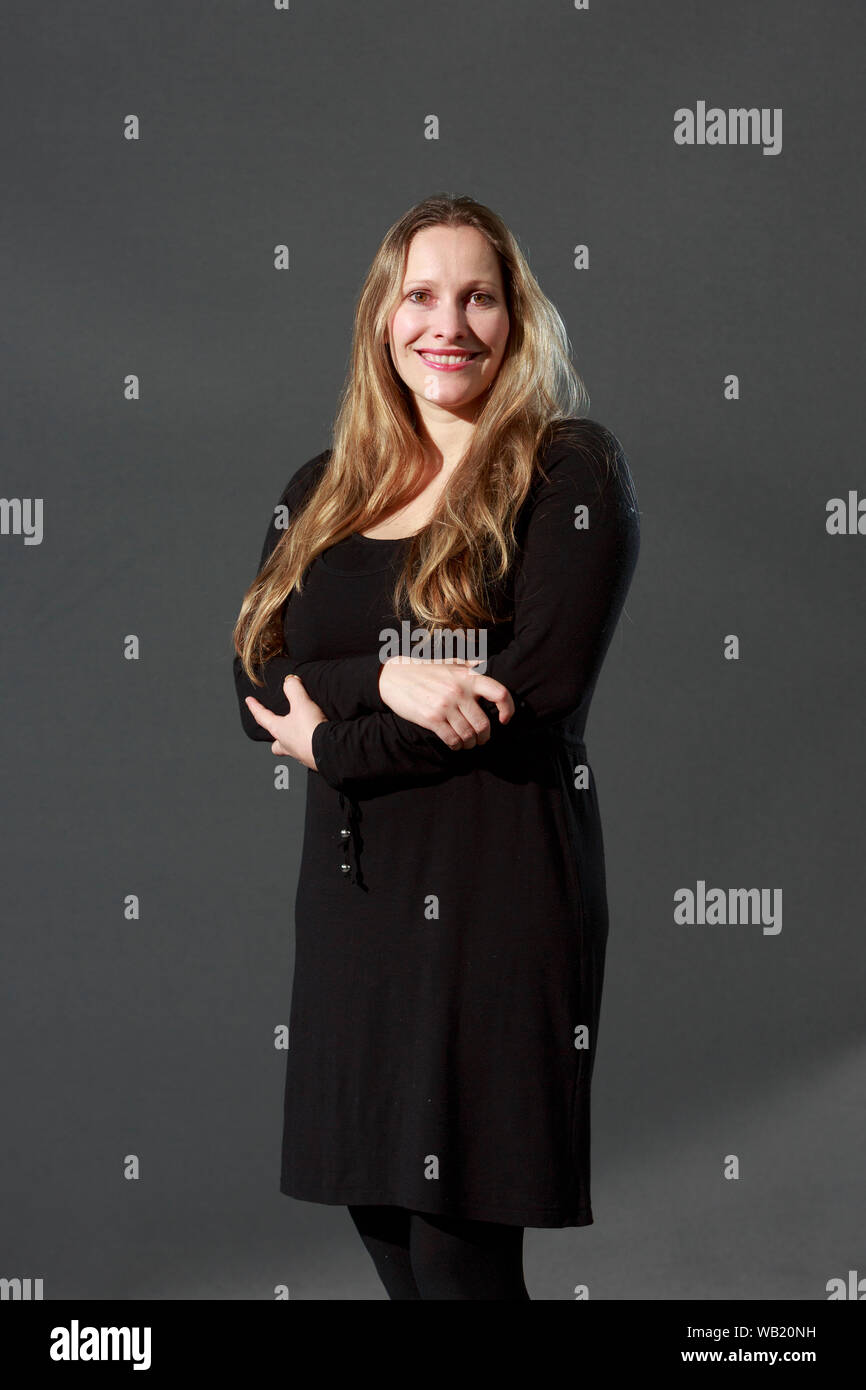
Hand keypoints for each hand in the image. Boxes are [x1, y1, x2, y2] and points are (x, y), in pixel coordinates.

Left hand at [244, 675, 326, 769]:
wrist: (329, 751)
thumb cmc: (310, 730)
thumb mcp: (302, 704)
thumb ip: (294, 690)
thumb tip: (289, 680)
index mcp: (279, 730)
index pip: (262, 717)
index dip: (255, 707)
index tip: (248, 701)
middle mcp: (287, 745)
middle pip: (275, 745)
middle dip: (275, 739)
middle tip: (279, 731)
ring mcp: (299, 754)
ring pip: (291, 750)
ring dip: (293, 742)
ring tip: (301, 734)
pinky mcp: (312, 759)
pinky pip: (307, 752)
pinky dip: (309, 746)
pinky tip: (317, 741)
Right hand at [378, 655, 514, 748]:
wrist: (394, 677)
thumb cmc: (424, 670)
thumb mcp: (448, 663)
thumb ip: (467, 665)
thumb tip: (482, 664)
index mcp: (468, 677)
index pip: (499, 693)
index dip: (508, 708)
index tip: (504, 719)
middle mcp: (459, 691)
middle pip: (484, 724)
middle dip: (485, 736)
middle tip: (481, 739)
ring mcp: (445, 706)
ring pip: (469, 735)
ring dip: (470, 743)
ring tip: (468, 742)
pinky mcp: (432, 718)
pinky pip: (452, 740)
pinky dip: (457, 746)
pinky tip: (455, 744)